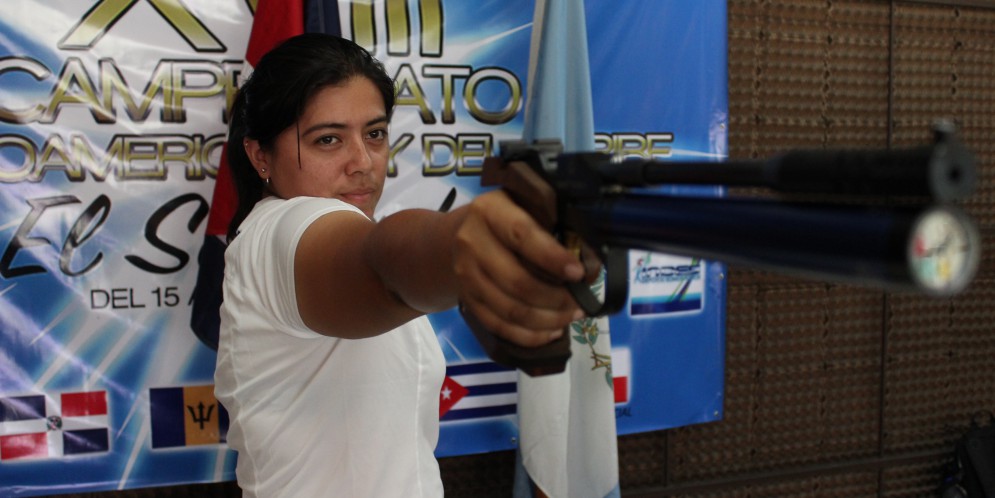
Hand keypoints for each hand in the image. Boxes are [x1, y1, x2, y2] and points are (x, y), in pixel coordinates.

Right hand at [453, 190, 591, 347]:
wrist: (463, 233)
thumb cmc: (509, 218)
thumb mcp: (528, 207)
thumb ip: (555, 228)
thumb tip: (592, 265)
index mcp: (490, 211)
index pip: (522, 235)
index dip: (552, 258)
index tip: (578, 274)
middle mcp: (471, 242)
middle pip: (516, 282)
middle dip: (556, 298)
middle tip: (580, 303)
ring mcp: (465, 275)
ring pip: (510, 310)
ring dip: (547, 320)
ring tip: (571, 316)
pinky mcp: (467, 300)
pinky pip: (499, 326)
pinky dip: (529, 335)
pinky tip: (551, 331)